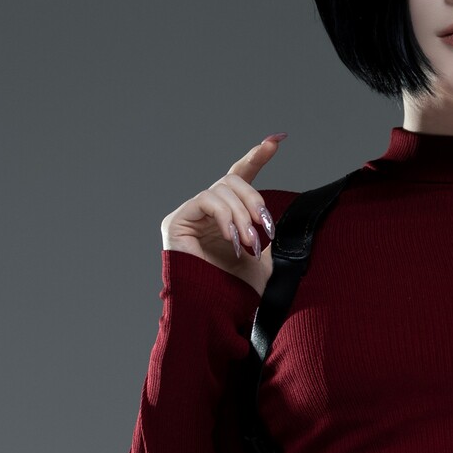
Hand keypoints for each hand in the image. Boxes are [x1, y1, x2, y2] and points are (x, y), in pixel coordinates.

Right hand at [160, 133, 287, 287]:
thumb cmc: (240, 290)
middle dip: (254, 200)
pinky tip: (232, 238)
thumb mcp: (263, 255)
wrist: (220, 312)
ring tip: (249, 243)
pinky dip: (224, 216)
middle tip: (264, 229)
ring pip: (221, 190)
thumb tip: (272, 213)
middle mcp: (207, 212)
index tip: (276, 140)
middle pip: (232, 181)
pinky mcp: (176, 221)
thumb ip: (263, 228)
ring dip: (241, 215)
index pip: (240, 177)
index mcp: (228, 216)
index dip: (256, 157)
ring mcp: (190, 215)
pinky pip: (205, 200)